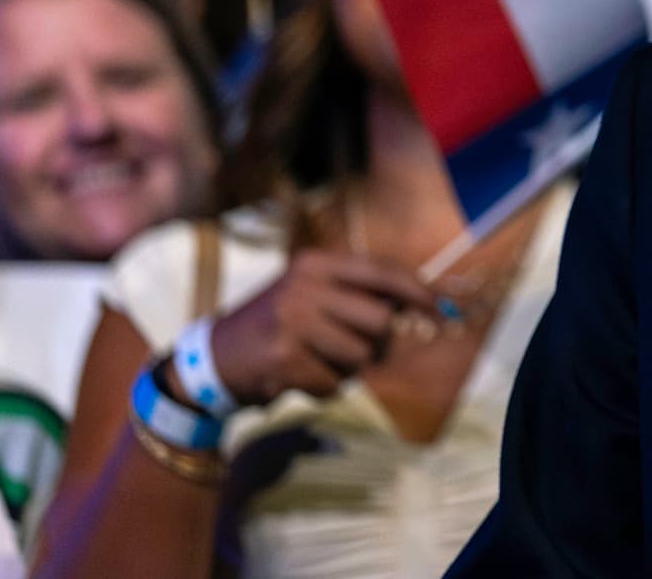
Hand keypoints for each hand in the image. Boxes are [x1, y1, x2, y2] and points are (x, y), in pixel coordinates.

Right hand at [205, 250, 438, 405]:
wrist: (212, 358)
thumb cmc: (277, 324)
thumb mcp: (312, 293)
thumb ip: (358, 294)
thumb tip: (418, 306)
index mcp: (317, 263)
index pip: (383, 271)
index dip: (417, 291)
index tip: (440, 308)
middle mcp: (305, 285)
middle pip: (381, 320)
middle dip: (378, 343)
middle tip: (357, 351)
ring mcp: (294, 320)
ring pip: (362, 356)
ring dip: (348, 369)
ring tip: (320, 362)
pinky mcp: (284, 356)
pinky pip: (334, 384)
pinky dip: (324, 389)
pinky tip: (299, 378)